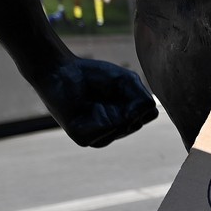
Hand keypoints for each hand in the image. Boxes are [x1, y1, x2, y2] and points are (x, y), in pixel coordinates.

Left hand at [30, 57, 158, 147]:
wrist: (60, 71)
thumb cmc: (94, 75)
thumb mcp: (127, 81)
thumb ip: (142, 98)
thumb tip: (134, 119)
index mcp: (127, 117)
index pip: (150, 114)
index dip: (141, 97)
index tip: (125, 86)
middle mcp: (115, 131)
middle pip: (137, 122)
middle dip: (126, 102)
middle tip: (106, 91)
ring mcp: (99, 137)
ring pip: (123, 127)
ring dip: (111, 108)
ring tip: (95, 101)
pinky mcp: (83, 139)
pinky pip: (105, 129)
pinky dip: (99, 114)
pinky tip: (87, 108)